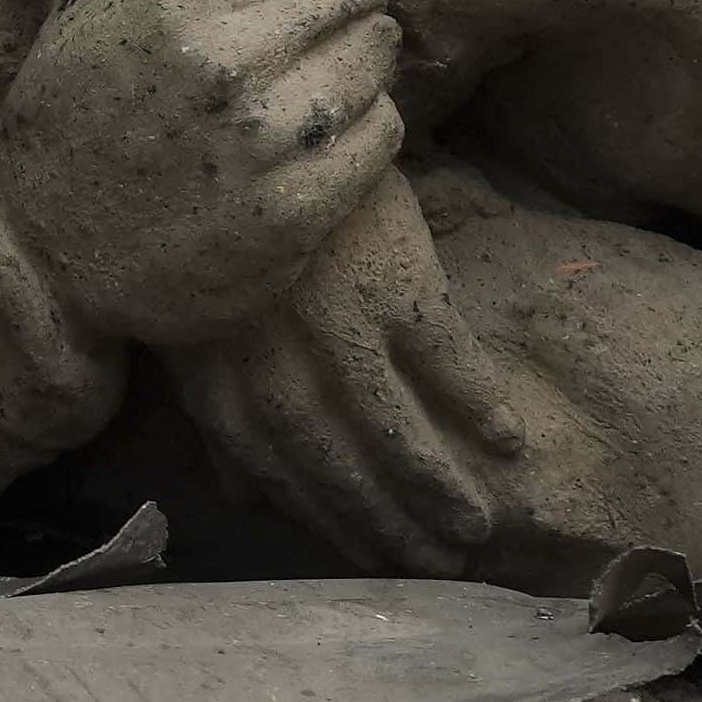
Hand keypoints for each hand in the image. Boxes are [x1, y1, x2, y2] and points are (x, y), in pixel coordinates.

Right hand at [0, 0, 409, 346]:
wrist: (40, 246)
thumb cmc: (69, 113)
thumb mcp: (92, 5)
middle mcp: (219, 61)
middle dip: (345, 0)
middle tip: (338, 18)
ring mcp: (260, 138)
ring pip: (367, 59)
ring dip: (368, 55)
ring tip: (351, 62)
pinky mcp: (293, 209)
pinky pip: (378, 133)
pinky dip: (374, 120)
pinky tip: (345, 124)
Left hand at [167, 169, 532, 569]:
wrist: (259, 131)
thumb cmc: (225, 234)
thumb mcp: (196, 329)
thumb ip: (218, 417)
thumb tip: (238, 497)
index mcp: (220, 386)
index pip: (283, 482)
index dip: (333, 528)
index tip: (374, 563)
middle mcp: (276, 372)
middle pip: (341, 470)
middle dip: (391, 526)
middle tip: (441, 569)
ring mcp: (335, 329)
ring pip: (395, 429)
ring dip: (438, 485)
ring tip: (477, 525)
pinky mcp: (391, 283)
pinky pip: (444, 360)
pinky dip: (474, 402)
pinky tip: (506, 439)